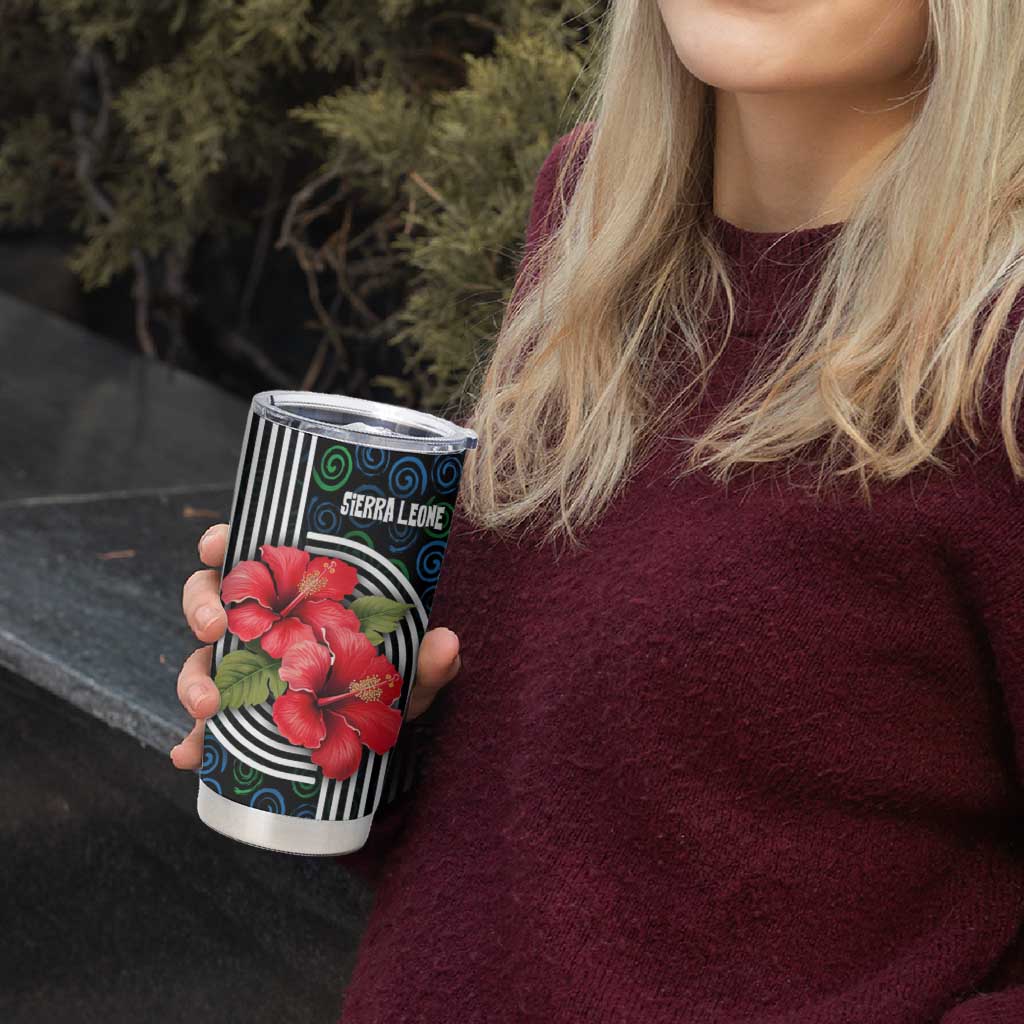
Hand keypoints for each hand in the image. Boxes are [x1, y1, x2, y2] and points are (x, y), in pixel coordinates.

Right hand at [169, 523, 461, 768]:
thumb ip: (427, 660)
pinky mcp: (235, 720)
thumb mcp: (409, 672)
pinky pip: (203, 728)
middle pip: (210, 600)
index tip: (216, 545)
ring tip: (206, 706)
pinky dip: (191, 742)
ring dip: (192, 679)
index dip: (221, 544)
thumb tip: (446, 643)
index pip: (248, 556)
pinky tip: (189, 756)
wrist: (378, 736)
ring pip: (198, 661)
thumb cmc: (388, 683)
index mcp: (292, 595)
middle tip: (215, 628)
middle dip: (202, 608)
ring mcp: (242, 673)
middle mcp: (260, 627)